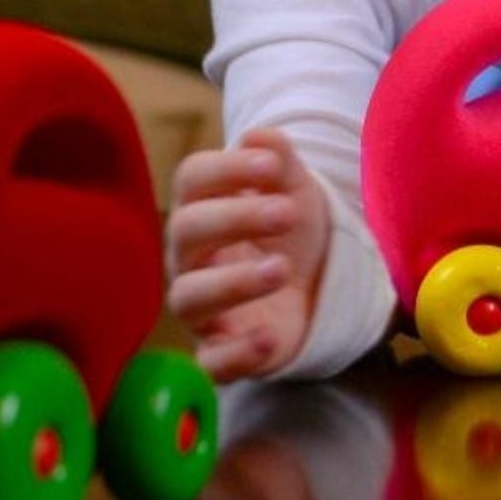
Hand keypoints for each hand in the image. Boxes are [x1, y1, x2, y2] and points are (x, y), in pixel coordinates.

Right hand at [165, 126, 330, 382]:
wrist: (315, 283)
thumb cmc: (290, 229)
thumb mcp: (294, 188)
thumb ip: (278, 159)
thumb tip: (259, 137)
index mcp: (202, 206)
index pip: (191, 179)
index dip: (227, 169)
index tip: (272, 165)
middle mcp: (189, 256)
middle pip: (185, 231)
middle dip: (234, 218)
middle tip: (287, 213)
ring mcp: (202, 306)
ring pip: (187, 297)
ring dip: (233, 282)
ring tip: (282, 269)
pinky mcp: (221, 351)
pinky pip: (210, 362)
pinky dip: (236, 354)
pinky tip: (271, 335)